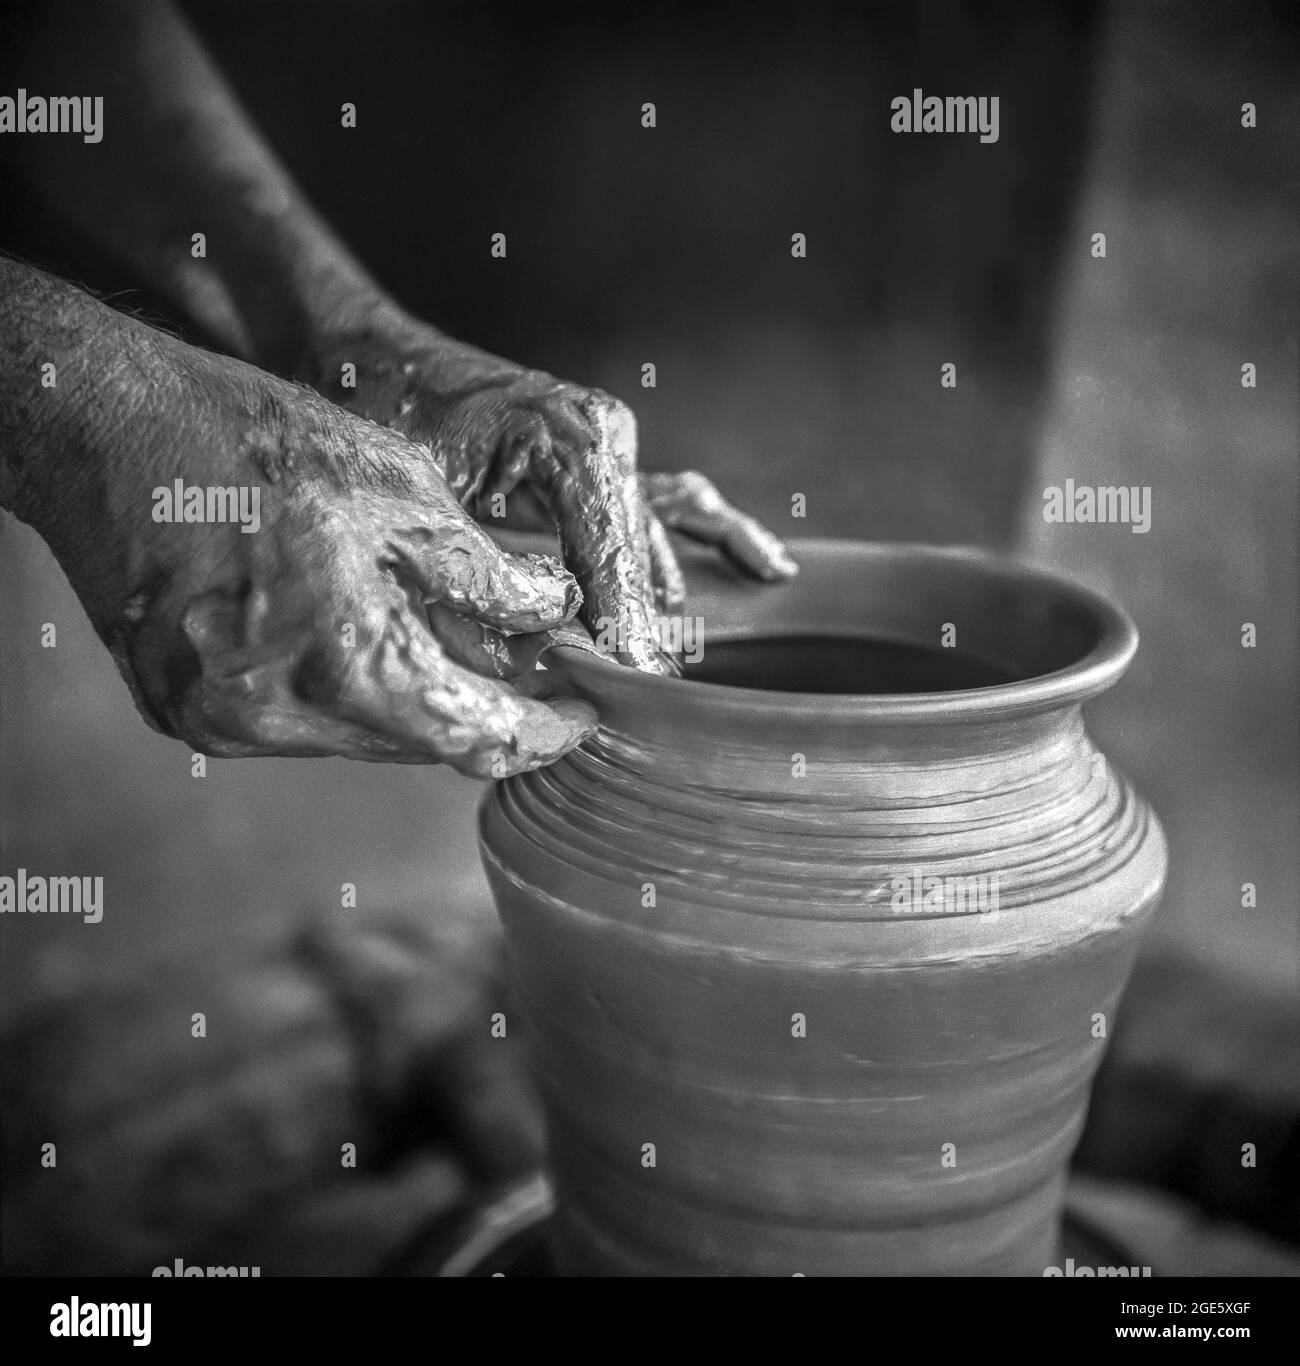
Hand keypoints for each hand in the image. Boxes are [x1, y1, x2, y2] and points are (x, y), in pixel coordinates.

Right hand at [7, 277, 596, 774]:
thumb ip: (489, 577)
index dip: (543, 731)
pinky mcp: (184, 714)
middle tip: (530, 668)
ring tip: (445, 640)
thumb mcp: (403, 492)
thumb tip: (553, 617)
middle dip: (483, 710)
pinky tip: (357, 636)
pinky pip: (300, 726)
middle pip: (421, 746)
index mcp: (348, 663)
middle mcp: (279, 716)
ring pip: (362, 740)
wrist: (104, 430)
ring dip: (415, 703)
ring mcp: (222, 723)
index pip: (479, 734)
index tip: (582, 716)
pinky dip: (348, 695)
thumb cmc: (255, 445)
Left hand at [308, 304, 797, 669]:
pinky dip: (710, 539)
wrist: (375, 355)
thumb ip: (481, 569)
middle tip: (643, 699)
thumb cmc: (387, 409)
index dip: (622, 628)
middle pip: (644, 554)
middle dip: (641, 629)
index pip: (618, 553)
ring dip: (677, 599)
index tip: (630, 687)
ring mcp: (614, 448)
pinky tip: (763, 567)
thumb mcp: (421, 493)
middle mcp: (609, 436)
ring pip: (671, 529)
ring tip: (681, 665)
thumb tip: (528, 657)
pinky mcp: (605, 464)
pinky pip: (672, 506)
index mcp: (576, 436)